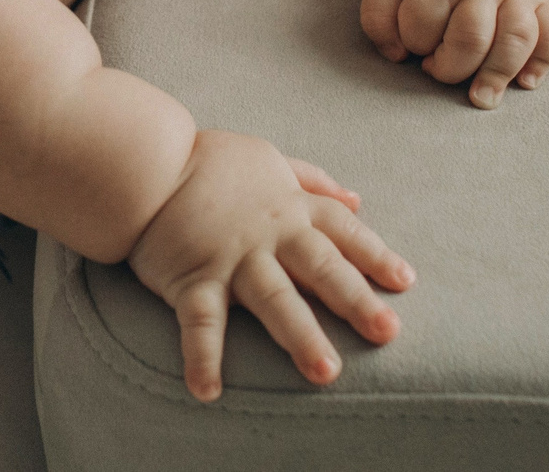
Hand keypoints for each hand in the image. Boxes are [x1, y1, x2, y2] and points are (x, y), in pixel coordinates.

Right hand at [127, 129, 411, 401]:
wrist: (144, 163)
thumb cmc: (206, 161)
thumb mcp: (267, 159)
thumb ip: (312, 181)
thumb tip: (356, 199)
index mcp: (288, 207)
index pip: (342, 231)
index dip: (374, 255)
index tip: (404, 283)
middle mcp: (268, 235)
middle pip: (321, 268)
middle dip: (356, 300)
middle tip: (388, 332)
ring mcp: (231, 258)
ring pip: (273, 299)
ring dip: (300, 336)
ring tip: (325, 372)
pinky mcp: (192, 278)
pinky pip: (200, 321)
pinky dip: (203, 355)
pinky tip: (209, 390)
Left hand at [362, 0, 548, 108]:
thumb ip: (377, 14)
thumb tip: (397, 54)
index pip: (421, 21)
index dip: (412, 43)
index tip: (415, 46)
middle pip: (471, 35)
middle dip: (451, 67)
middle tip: (438, 69)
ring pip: (518, 36)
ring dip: (498, 73)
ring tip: (480, 96)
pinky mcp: (542, 1)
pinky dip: (545, 60)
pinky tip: (525, 80)